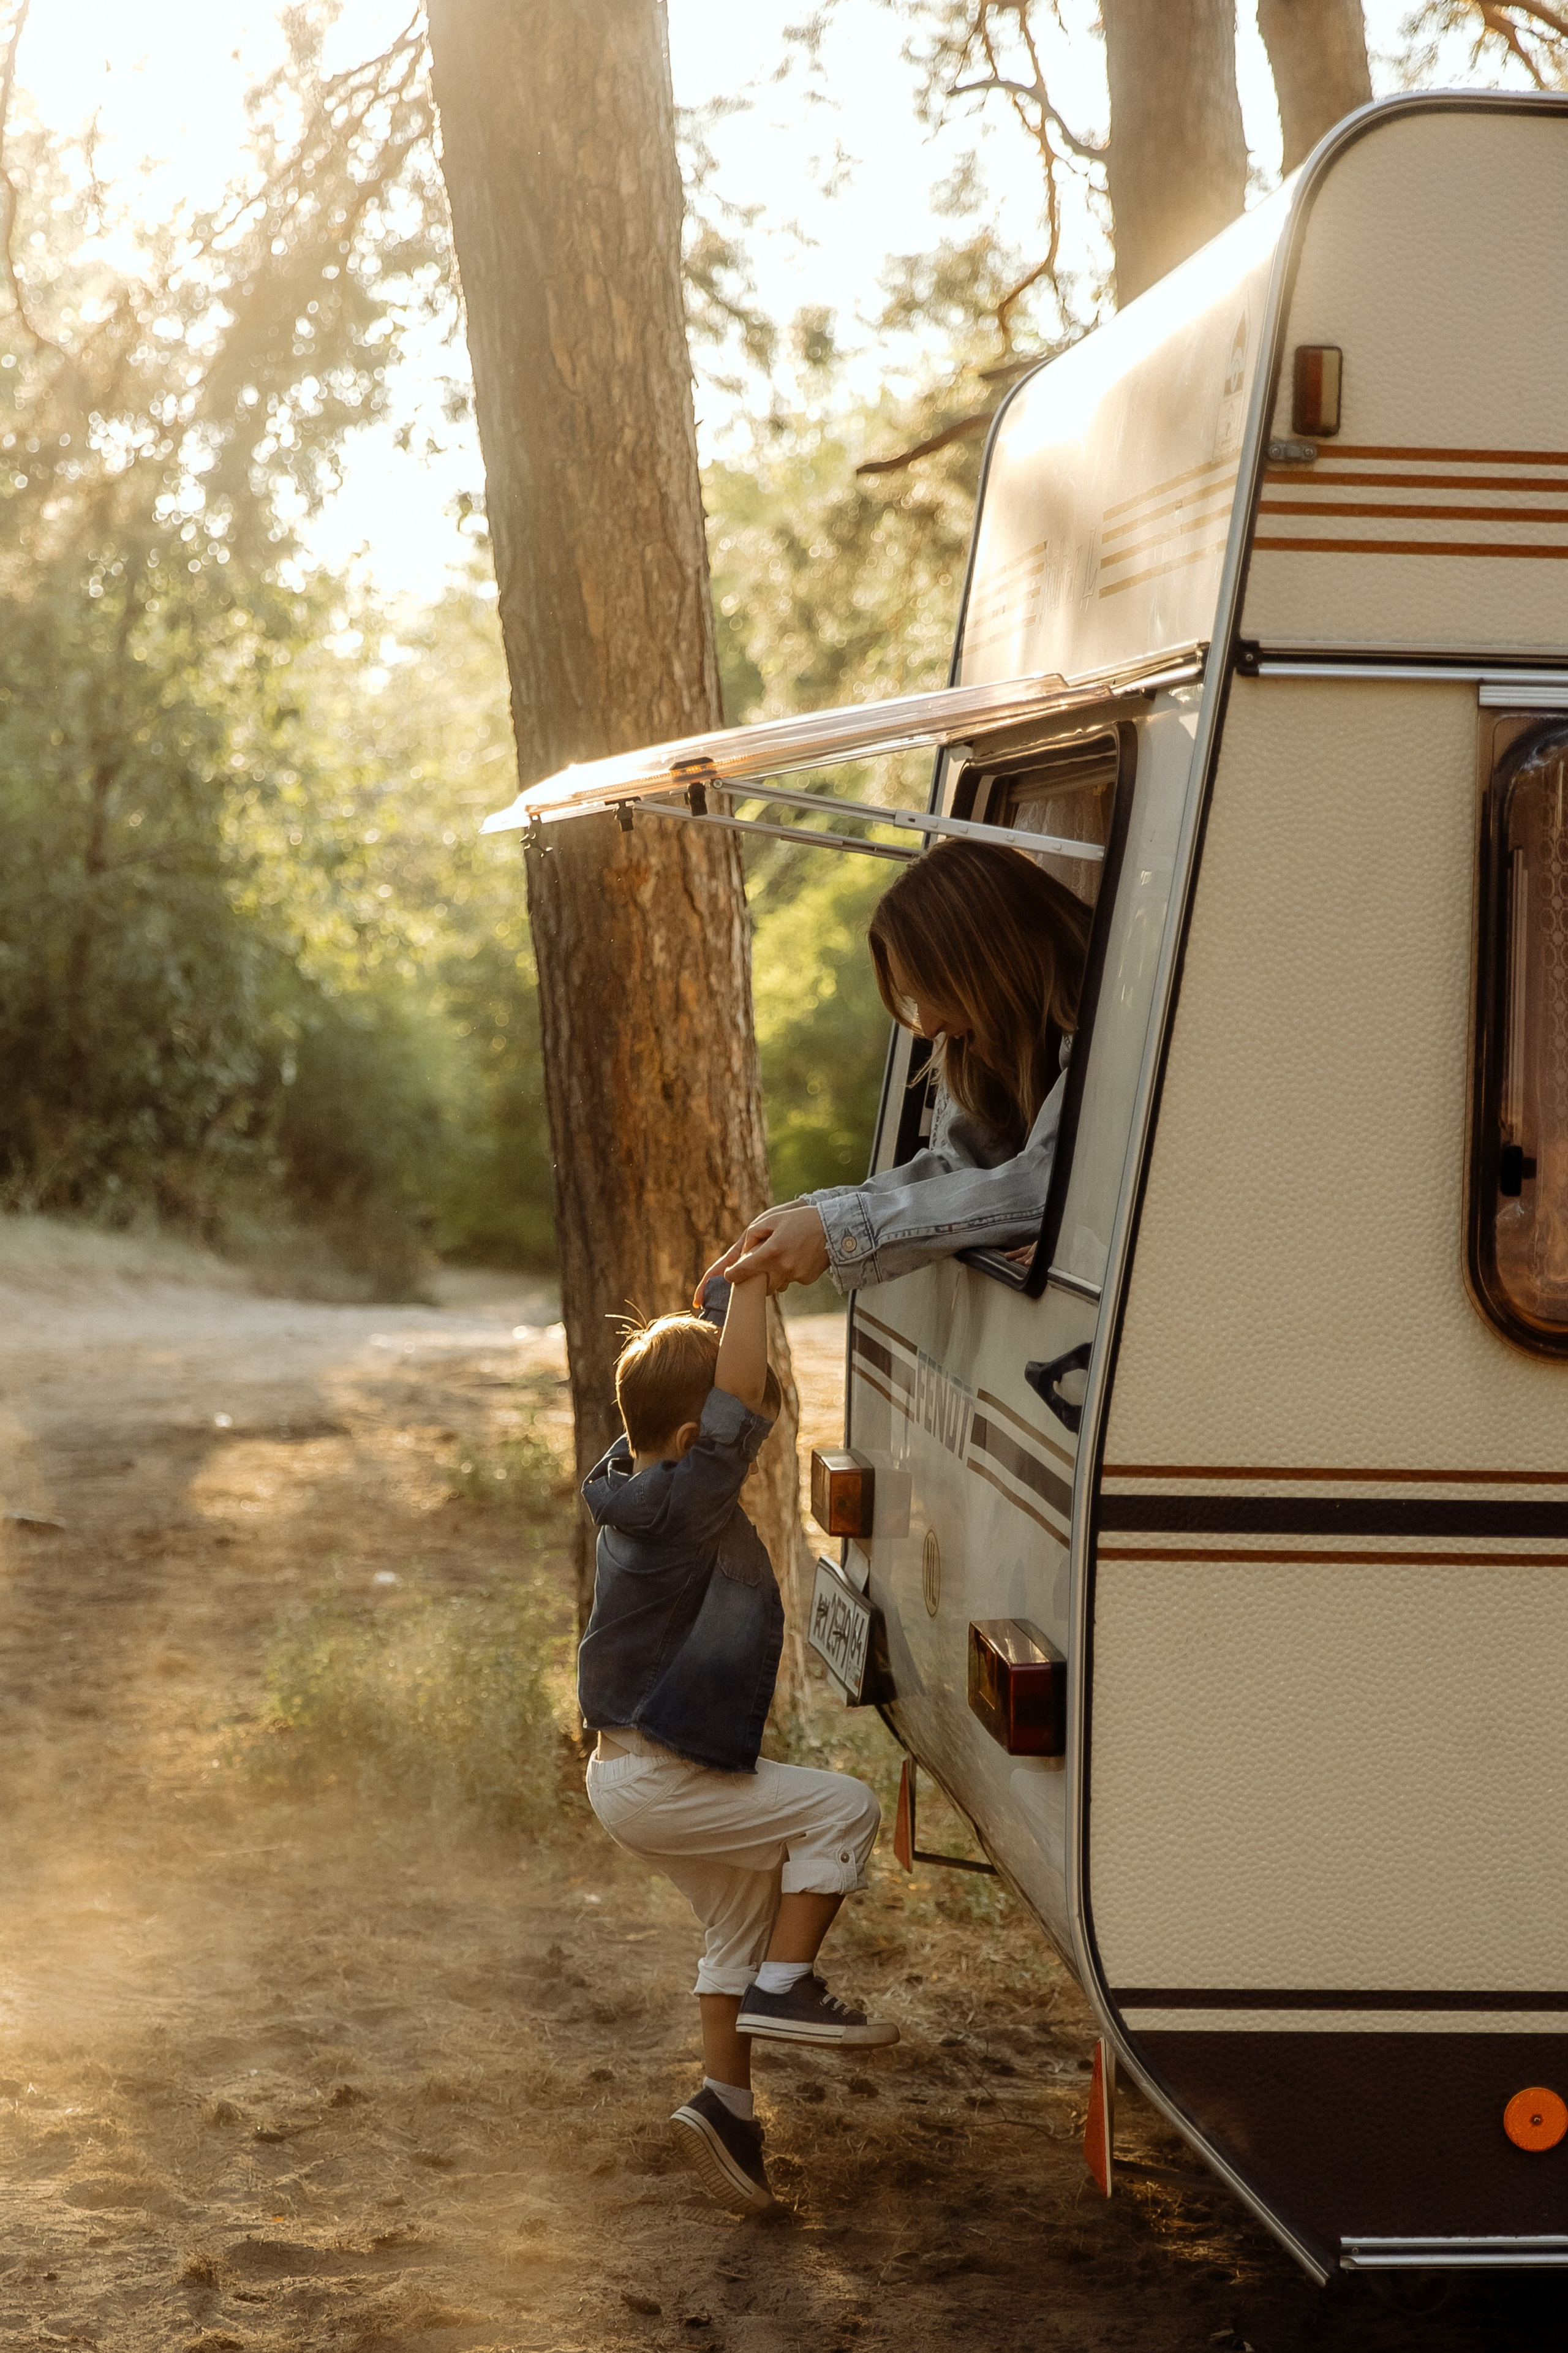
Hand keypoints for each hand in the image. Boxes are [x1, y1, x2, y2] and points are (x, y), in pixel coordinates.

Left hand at [696, 1203, 830, 1298]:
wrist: (835, 1227)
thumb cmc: (801, 1219)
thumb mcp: (773, 1219)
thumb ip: (753, 1235)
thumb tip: (743, 1254)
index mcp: (770, 1252)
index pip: (742, 1272)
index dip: (731, 1275)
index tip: (728, 1275)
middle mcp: (782, 1268)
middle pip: (759, 1284)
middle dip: (756, 1277)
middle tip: (759, 1264)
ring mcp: (796, 1276)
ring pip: (776, 1283)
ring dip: (774, 1274)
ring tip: (784, 1254)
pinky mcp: (807, 1279)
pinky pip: (792, 1279)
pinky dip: (791, 1271)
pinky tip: (799, 1256)